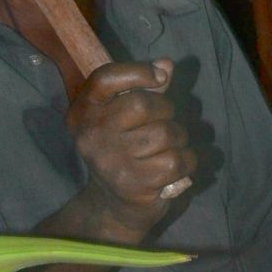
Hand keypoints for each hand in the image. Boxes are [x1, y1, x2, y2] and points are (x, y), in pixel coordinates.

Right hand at [66, 59, 196, 241]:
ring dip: (179, 138)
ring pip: (166, 133)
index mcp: (84, 113)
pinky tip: (175, 168)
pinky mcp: (134, 184)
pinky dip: (187, 161)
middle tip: (165, 123)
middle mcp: (91, 136)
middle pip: (143, 104)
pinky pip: (177, 160)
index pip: (105, 78)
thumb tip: (166, 64)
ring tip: (170, 147)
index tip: (160, 77)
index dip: (137, 71)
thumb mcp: (127, 118)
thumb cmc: (124, 152)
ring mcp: (111, 161)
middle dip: (166, 110)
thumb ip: (146, 90)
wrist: (112, 206)